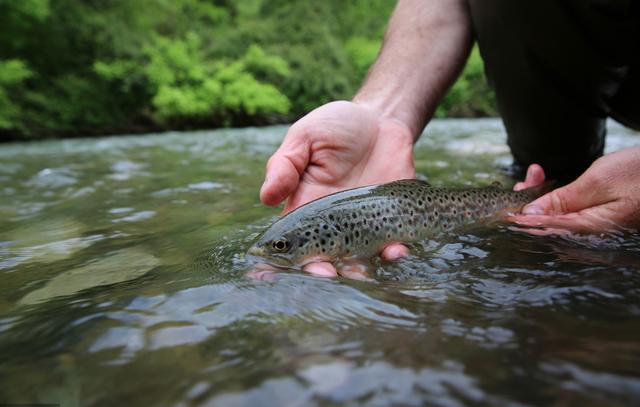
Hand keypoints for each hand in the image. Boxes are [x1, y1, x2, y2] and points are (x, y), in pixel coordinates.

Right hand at [260, 100, 414, 276]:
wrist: (381, 119)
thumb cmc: (336, 127)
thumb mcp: (306, 137)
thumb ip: (286, 165)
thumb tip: (266, 197)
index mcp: (305, 206)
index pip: (290, 240)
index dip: (281, 259)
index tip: (269, 274)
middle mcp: (334, 223)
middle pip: (324, 257)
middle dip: (322, 270)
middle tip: (325, 274)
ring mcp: (364, 225)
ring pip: (359, 258)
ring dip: (359, 271)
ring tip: (360, 274)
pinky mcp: (393, 220)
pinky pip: (393, 243)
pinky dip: (394, 252)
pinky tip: (396, 251)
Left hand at [510, 147, 639, 233]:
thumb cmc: (639, 173)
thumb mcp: (598, 182)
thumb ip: (561, 202)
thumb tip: (529, 216)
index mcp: (589, 230)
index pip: (543, 230)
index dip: (519, 221)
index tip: (499, 212)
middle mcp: (589, 232)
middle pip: (545, 225)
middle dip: (527, 204)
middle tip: (518, 185)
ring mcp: (593, 225)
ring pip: (554, 215)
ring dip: (539, 195)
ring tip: (534, 174)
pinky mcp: (596, 215)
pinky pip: (566, 209)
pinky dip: (553, 194)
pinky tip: (544, 179)